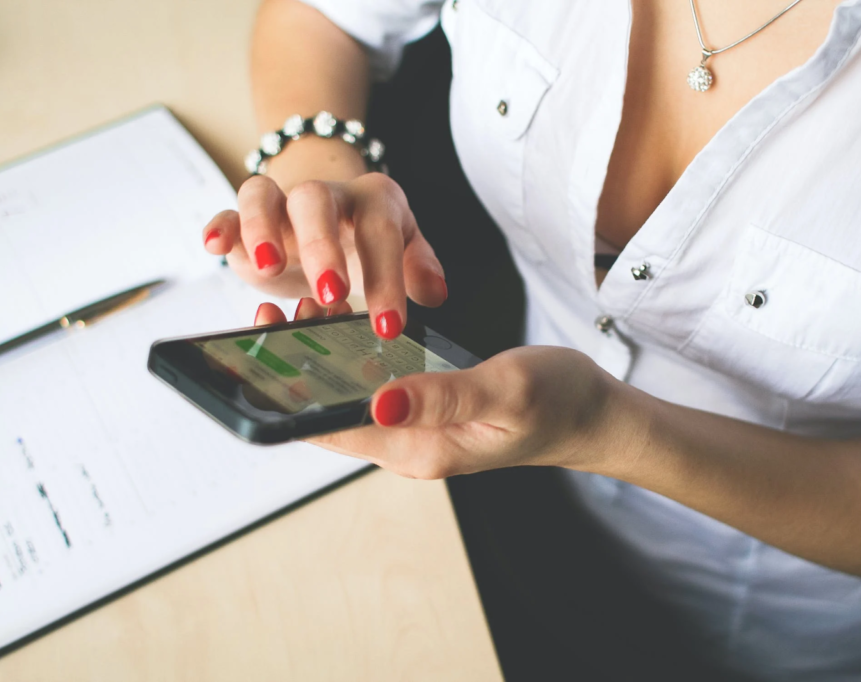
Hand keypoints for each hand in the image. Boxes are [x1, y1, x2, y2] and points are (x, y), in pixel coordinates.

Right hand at [203, 173, 446, 339]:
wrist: (332, 217)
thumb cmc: (370, 240)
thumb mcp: (403, 252)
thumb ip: (418, 268)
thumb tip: (434, 293)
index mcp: (374, 202)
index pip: (381, 234)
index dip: (386, 279)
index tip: (389, 326)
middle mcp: (327, 195)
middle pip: (317, 203)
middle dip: (323, 248)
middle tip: (330, 294)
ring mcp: (281, 204)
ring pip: (263, 195)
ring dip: (262, 228)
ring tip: (267, 265)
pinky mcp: (245, 219)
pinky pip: (228, 211)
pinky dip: (221, 225)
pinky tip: (215, 245)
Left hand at [253, 300, 618, 478]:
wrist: (595, 414)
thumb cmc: (559, 402)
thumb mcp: (504, 390)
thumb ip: (442, 397)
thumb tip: (377, 403)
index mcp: (422, 450)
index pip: (336, 428)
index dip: (292, 391)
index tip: (265, 346)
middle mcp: (411, 447)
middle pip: (334, 414)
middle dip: (298, 368)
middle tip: (278, 310)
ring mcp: (419, 432)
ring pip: (353, 397)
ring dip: (324, 359)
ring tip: (307, 305)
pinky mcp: (430, 413)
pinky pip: (378, 388)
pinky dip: (355, 357)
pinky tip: (347, 324)